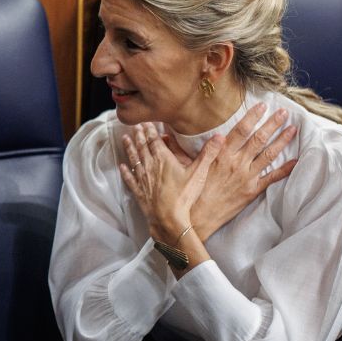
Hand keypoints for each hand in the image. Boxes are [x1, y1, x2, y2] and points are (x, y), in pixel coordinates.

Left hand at [120, 122, 220, 244]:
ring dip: (129, 148)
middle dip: (139, 135)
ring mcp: (143, 179)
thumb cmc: (184, 196)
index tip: (146, 122)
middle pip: (142, 147)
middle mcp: (150, 166)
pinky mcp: (139, 192)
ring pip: (134, 160)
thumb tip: (219, 137)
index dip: (150, 131)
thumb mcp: (199, 173)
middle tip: (135, 126)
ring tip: (125, 138)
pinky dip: (125, 171)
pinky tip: (122, 166)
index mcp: (163, 159)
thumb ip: (208, 154)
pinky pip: (130, 179)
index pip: (154, 141)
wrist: (169, 219)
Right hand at [165, 103, 297, 242]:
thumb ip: (177, 148)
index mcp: (221, 154)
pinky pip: (272, 178)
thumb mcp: (182, 166)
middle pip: (258, 138)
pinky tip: (296, 161)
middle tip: (284, 112)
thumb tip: (164, 132)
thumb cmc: (189, 192)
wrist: (197, 218)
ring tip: (293, 129)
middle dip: (273, 124)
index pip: (240, 130)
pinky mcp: (252, 190)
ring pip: (269, 155)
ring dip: (282, 141)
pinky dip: (285, 169)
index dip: (252, 117)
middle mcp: (236, 162)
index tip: (262, 105)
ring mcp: (246, 176)